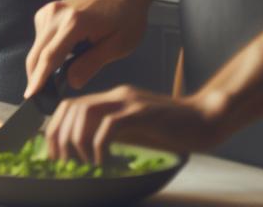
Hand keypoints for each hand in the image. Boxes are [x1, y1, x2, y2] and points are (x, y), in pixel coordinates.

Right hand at [24, 0, 153, 99]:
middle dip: (35, 76)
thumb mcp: (118, 46)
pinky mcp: (47, 11)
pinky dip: (46, 51)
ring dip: (42, 64)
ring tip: (62, 74)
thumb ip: (92, 64)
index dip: (39, 78)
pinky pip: (40, 38)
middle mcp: (56, 14)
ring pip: (37, 46)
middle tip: (40, 97)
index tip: (30, 95)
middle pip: (37, 52)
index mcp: (75, 22)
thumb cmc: (126, 18)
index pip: (50, 56)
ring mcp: (49, 10)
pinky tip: (64, 55)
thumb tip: (71, 82)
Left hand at [45, 86, 226, 165]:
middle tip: (62, 162)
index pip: (70, 106)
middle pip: (71, 108)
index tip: (54, 154)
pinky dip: (98, 145)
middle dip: (59, 136)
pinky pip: (109, 126)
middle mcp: (116, 97)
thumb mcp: (137, 130)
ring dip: (76, 141)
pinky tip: (103, 161)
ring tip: (83, 164)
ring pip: (84, 113)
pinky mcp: (142, 113)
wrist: (208, 119)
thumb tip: (86, 151)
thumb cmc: (175, 129)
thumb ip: (114, 133)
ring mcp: (129, 102)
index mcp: (113, 100)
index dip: (56, 129)